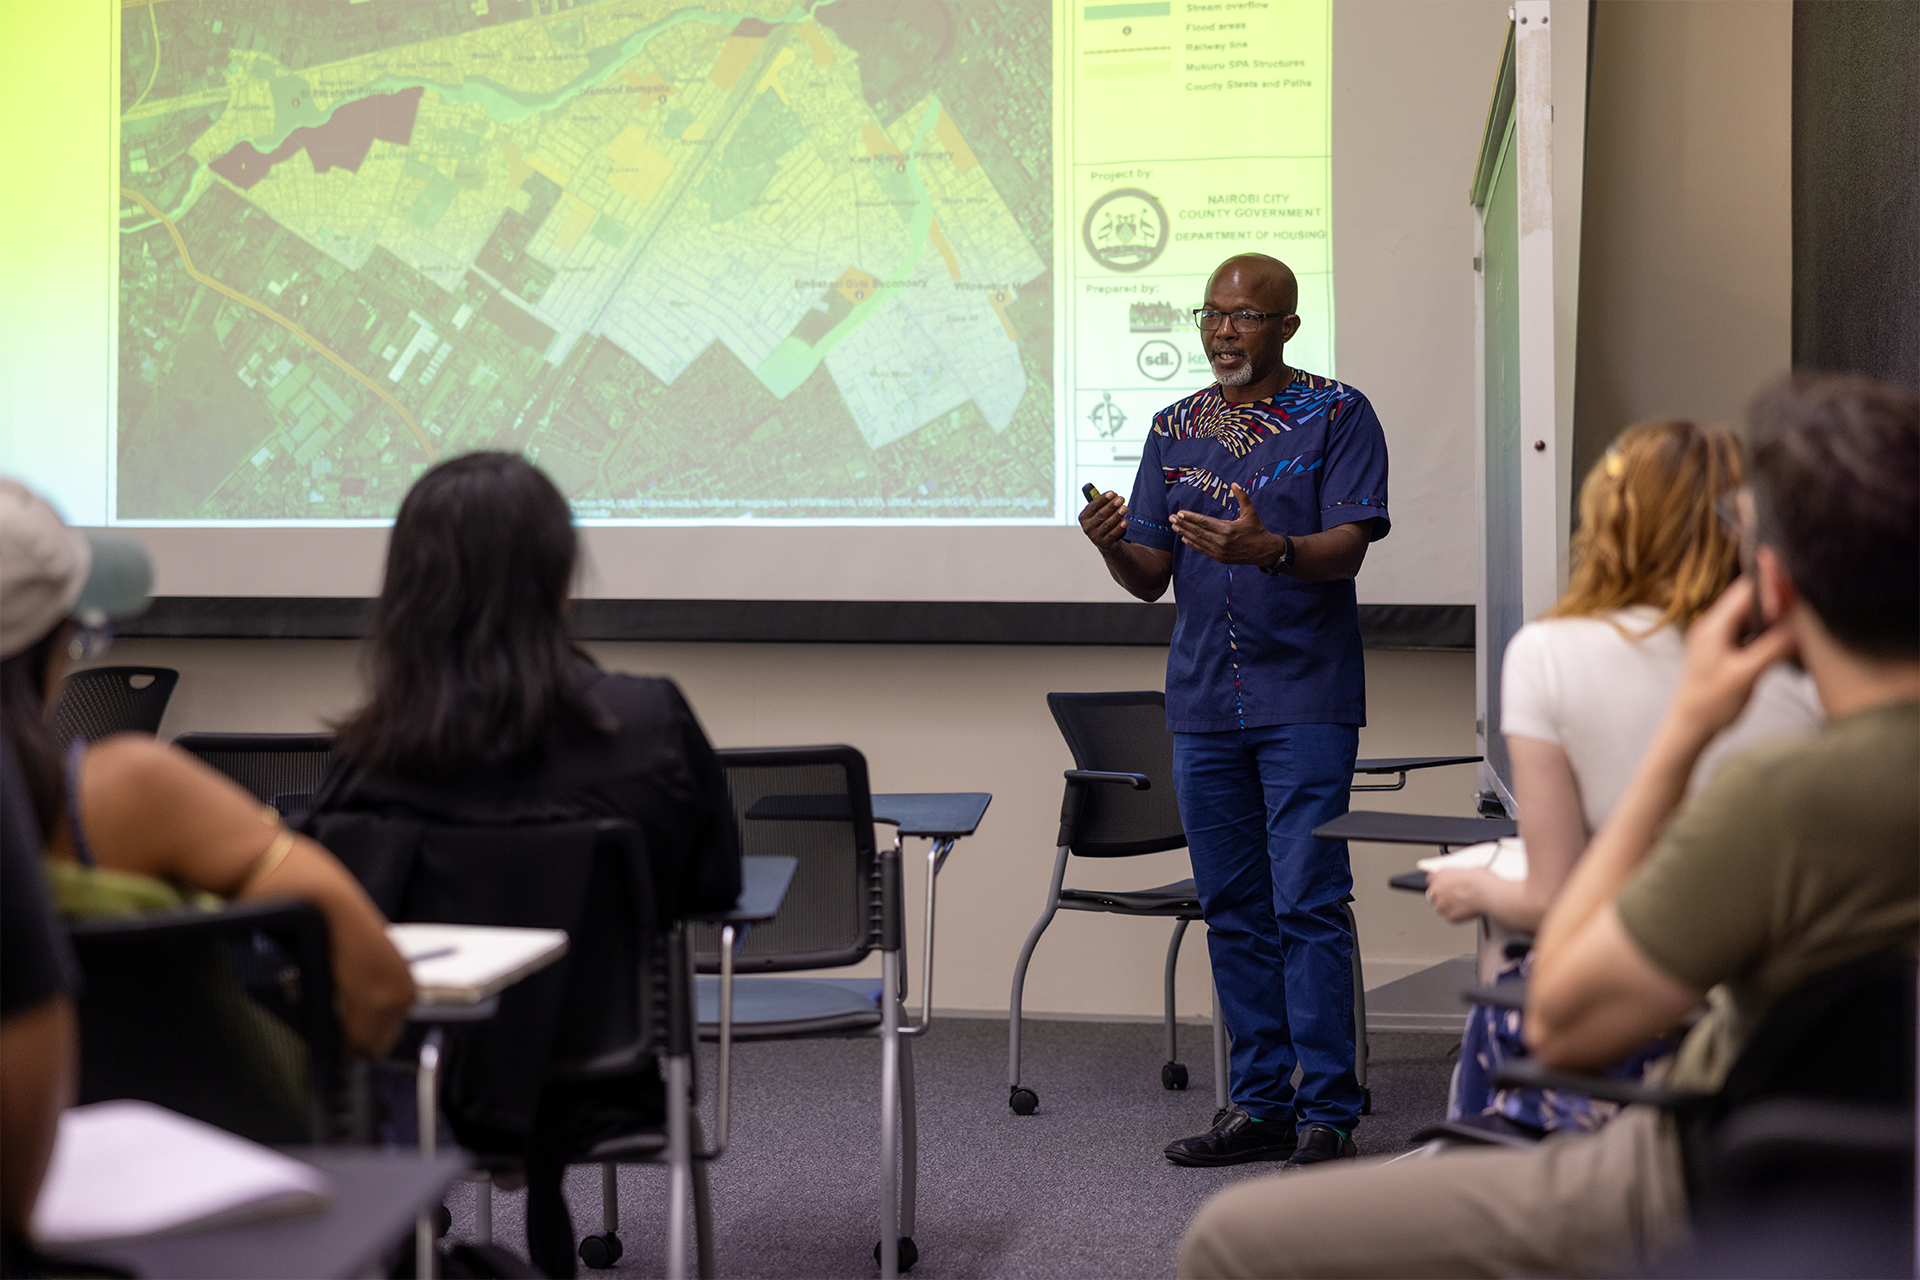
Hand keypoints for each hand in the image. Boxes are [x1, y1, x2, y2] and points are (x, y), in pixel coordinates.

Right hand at [1079, 489, 1128, 550]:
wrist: (1106, 542)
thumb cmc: (1103, 523)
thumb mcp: (1099, 513)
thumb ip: (1104, 503)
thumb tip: (1114, 495)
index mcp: (1084, 517)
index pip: (1093, 506)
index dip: (1103, 499)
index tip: (1112, 493)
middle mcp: (1087, 527)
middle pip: (1101, 514)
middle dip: (1112, 506)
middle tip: (1121, 499)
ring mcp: (1095, 537)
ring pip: (1107, 524)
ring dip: (1117, 515)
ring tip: (1125, 508)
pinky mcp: (1104, 544)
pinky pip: (1113, 534)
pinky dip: (1119, 528)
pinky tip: (1125, 522)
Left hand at [1169, 483, 1285, 565]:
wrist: (1263, 551)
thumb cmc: (1256, 530)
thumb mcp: (1251, 512)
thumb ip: (1242, 497)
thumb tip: (1235, 484)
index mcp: (1228, 529)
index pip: (1204, 522)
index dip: (1191, 518)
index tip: (1180, 513)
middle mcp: (1221, 542)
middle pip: (1197, 531)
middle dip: (1183, 524)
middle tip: (1171, 518)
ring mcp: (1219, 551)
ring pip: (1198, 541)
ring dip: (1184, 533)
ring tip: (1174, 527)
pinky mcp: (1219, 558)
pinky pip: (1202, 550)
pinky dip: (1192, 544)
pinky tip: (1184, 538)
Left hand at [1425, 867, 1487, 923]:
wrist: (1487, 893)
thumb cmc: (1480, 880)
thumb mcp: (1469, 870)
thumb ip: (1460, 875)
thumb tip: (1465, 879)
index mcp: (1439, 875)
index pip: (1432, 879)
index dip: (1440, 884)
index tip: (1446, 887)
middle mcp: (1436, 889)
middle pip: (1434, 894)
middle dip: (1443, 896)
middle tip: (1456, 897)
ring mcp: (1441, 904)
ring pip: (1441, 908)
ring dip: (1449, 907)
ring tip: (1463, 905)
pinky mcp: (1448, 917)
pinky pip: (1450, 917)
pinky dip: (1456, 916)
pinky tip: (1466, 911)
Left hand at [1668, 578, 1798, 741]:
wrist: (1690, 726)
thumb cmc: (1711, 702)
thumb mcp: (1745, 675)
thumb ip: (1772, 649)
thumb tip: (1799, 629)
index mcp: (1714, 626)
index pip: (1745, 591)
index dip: (1771, 582)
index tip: (1797, 579)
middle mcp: (1713, 626)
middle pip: (1748, 599)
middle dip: (1776, 595)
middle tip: (1805, 596)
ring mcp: (1718, 638)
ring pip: (1750, 615)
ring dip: (1773, 613)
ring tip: (1800, 612)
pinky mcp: (1724, 651)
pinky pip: (1749, 631)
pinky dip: (1767, 629)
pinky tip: (1785, 634)